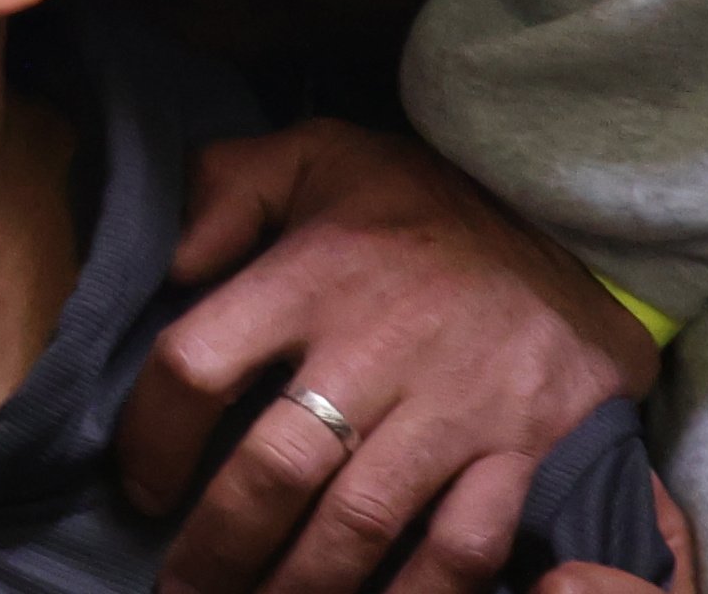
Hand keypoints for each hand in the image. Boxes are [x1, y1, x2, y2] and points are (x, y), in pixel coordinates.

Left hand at [117, 121, 655, 593]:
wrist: (570, 226)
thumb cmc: (418, 205)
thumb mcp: (316, 157)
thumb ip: (228, 188)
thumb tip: (171, 262)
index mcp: (310, 275)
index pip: (195, 364)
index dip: (150, 435)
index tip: (138, 485)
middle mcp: (376, 348)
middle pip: (274, 467)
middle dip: (218, 543)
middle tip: (183, 590)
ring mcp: (455, 408)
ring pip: (360, 522)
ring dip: (300, 584)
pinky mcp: (524, 453)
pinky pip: (466, 547)